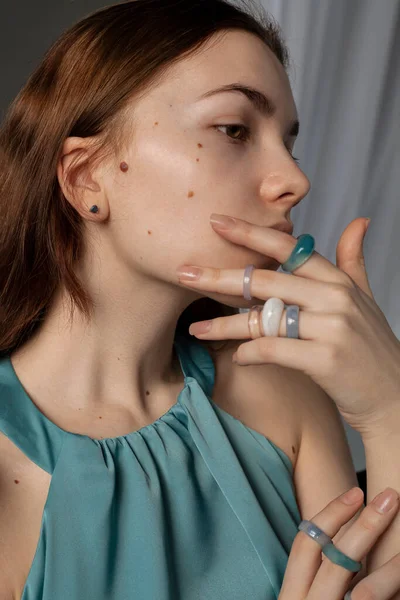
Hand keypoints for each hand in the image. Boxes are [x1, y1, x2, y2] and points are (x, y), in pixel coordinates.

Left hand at [176, 214, 399, 435]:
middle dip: (219, 276)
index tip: (216, 222)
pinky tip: (238, 357)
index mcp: (338, 279)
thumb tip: (359, 220)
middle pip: (265, 279)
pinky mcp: (325, 359)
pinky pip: (273, 349)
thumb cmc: (371, 348)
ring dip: (223, 325)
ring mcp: (331, 327)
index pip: (287, 247)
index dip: (250, 233)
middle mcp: (334, 297)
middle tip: (183, 272)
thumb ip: (353, 260)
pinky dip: (250, 354)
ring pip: (263, 317)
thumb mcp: (365, 298)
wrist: (395, 397)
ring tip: (195, 329)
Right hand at [279, 485, 399, 598]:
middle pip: (335, 559)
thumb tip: (343, 547)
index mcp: (293, 595)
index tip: (356, 492)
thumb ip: (318, 579)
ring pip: (366, 592)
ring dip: (392, 567)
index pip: (305, 543)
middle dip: (366, 525)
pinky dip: (397, 589)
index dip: (331, 513)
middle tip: (390, 498)